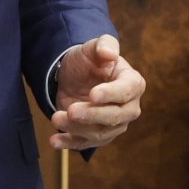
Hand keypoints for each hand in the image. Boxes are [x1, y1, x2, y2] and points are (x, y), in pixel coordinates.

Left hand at [51, 35, 145, 150]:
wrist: (74, 77)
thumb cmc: (89, 61)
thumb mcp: (93, 47)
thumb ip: (104, 45)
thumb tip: (110, 54)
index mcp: (133, 83)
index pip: (126, 91)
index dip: (111, 94)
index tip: (92, 94)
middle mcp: (129, 107)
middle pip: (115, 117)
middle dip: (92, 115)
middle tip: (71, 110)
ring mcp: (115, 125)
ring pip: (100, 133)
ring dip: (77, 128)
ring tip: (56, 117)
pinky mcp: (98, 136)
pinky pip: (85, 144)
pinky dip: (69, 143)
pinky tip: (55, 140)